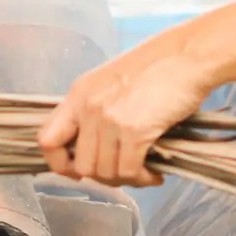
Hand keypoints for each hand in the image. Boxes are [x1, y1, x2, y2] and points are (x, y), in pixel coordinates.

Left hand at [37, 45, 213, 186]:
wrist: (189, 55)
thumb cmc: (159, 67)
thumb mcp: (113, 83)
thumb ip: (96, 110)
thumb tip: (93, 147)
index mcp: (78, 95)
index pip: (47, 140)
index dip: (60, 164)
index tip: (78, 171)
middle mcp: (88, 107)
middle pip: (81, 166)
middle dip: (104, 177)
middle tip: (124, 173)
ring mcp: (109, 119)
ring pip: (105, 173)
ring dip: (126, 179)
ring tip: (143, 171)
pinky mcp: (134, 130)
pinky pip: (129, 171)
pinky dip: (142, 178)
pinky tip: (154, 173)